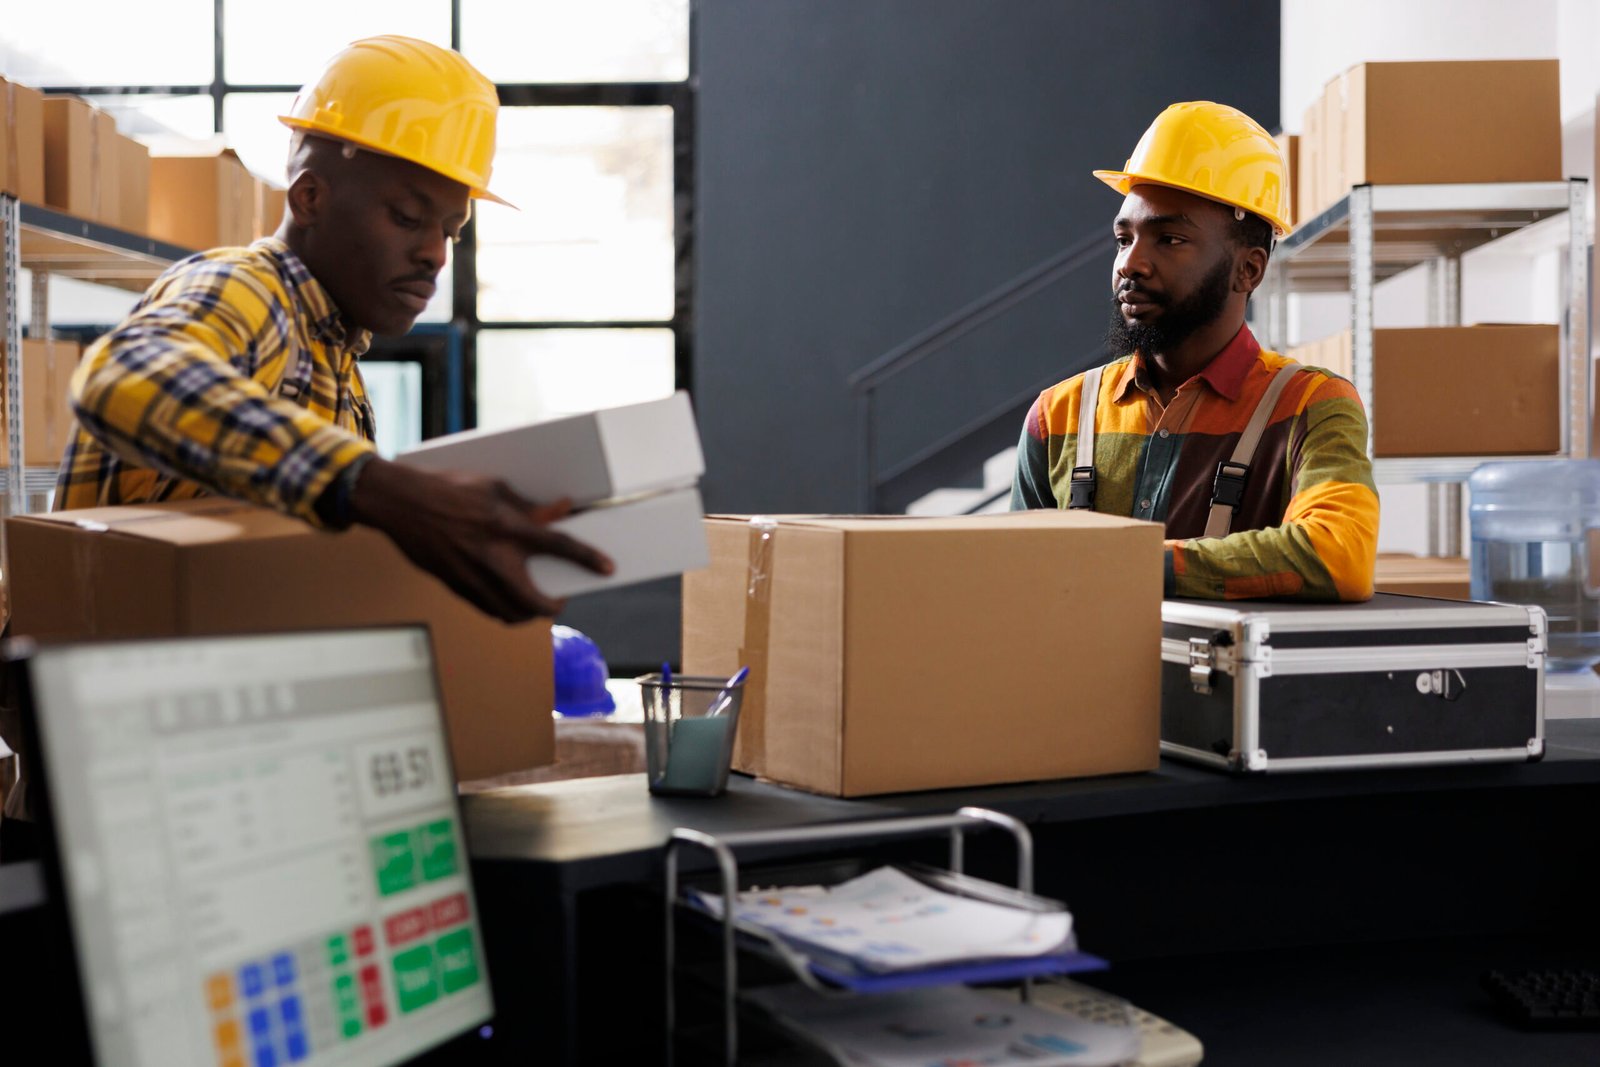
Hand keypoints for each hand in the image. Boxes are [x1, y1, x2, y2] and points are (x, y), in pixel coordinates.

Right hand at [349, 456, 614, 622]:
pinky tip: (507, 599)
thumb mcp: (494, 487)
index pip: (557, 546)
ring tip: (535, 602)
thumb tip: (564, 509)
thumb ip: (530, 505)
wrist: (400, 504)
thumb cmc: (447, 489)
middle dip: (553, 607)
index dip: (587, 559)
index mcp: (505, 527)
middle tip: (559, 599)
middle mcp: (492, 557)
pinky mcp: (455, 587)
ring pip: (509, 613)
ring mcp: (471, 577)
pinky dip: (502, 609)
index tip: (608, 569)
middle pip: (534, 601)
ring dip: (528, 613)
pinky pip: (486, 609)